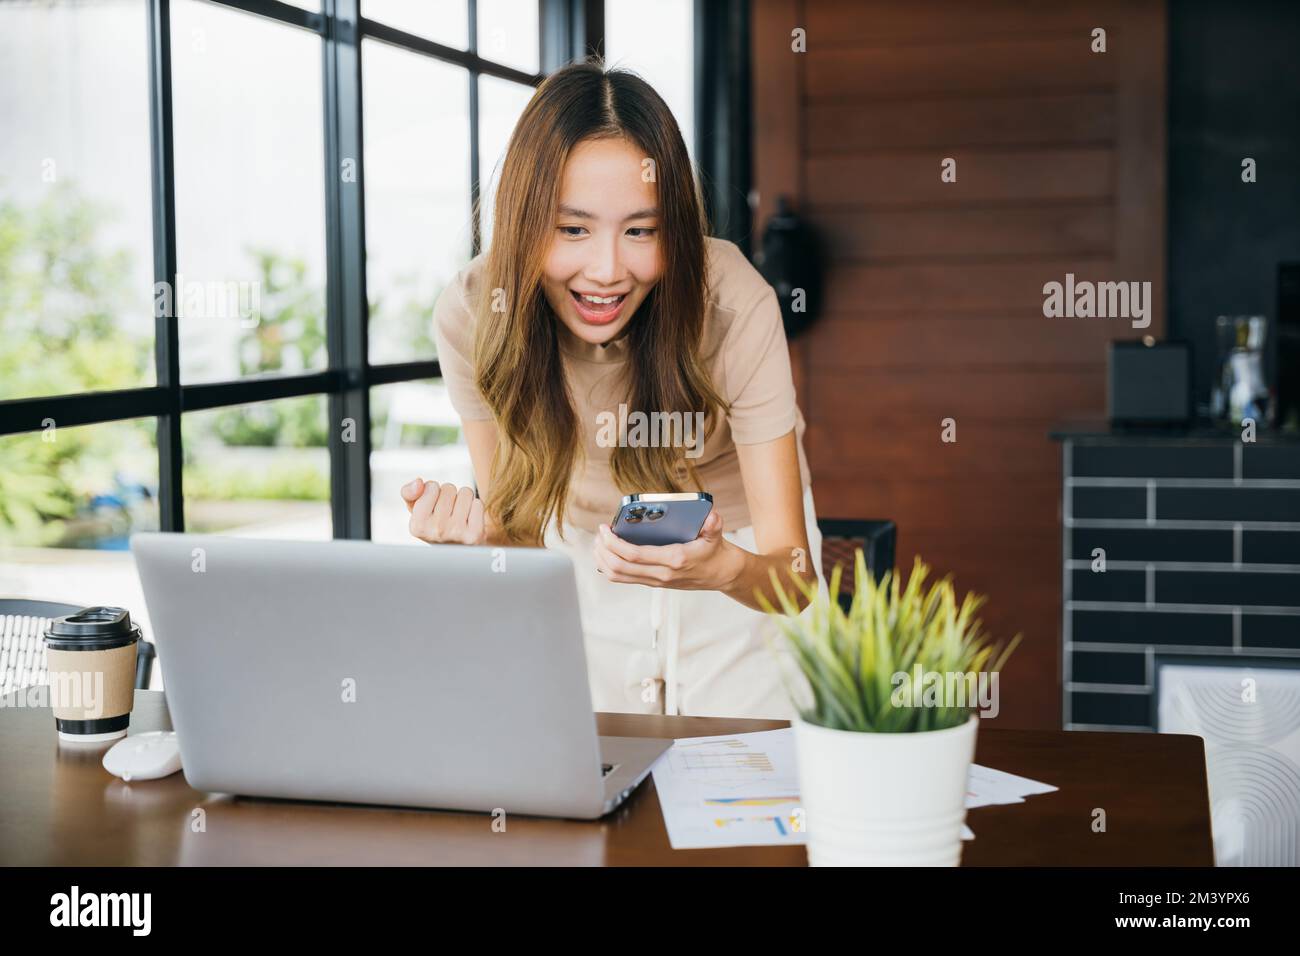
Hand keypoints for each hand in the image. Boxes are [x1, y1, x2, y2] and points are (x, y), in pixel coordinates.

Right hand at [402, 478, 485, 544]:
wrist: (456, 552)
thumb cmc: (435, 526)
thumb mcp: (416, 512)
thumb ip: (409, 493)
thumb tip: (418, 482)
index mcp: (418, 525)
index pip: (431, 486)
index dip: (434, 492)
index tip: (433, 507)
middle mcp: (436, 531)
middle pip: (449, 488)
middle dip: (449, 496)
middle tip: (448, 513)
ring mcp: (457, 533)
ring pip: (465, 493)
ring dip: (463, 500)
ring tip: (459, 516)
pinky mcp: (475, 534)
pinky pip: (478, 503)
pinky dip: (475, 508)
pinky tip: (469, 521)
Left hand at [592, 510, 741, 590]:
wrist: (721, 574)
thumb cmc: (714, 551)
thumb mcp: (716, 535)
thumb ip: (713, 525)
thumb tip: (711, 516)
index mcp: (673, 560)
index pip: (634, 555)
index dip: (614, 543)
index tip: (605, 528)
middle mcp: (661, 574)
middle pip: (619, 567)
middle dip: (603, 550)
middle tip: (599, 534)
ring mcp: (655, 581)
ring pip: (618, 576)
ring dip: (603, 560)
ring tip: (599, 543)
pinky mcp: (652, 582)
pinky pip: (624, 578)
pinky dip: (610, 567)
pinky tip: (606, 554)